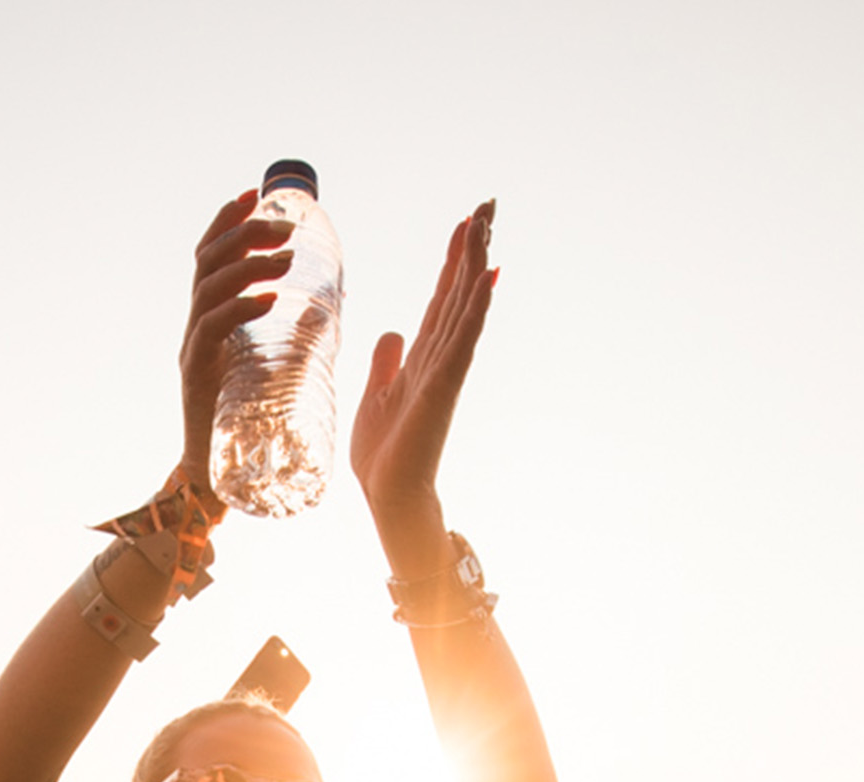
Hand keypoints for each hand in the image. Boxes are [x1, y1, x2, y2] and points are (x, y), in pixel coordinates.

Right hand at [177, 189, 292, 481]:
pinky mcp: (198, 377)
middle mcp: (197, 328)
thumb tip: (324, 304)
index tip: (255, 193)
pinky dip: (242, 308)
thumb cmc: (248, 423)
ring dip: (248, 267)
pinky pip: (213, 331)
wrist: (220, 477)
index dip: (228, 221)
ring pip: (209, 291)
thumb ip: (293, 334)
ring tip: (285, 260)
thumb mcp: (274, 365)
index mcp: (212, 319)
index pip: (211, 257)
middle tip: (285, 230)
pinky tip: (270, 299)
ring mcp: (194, 351)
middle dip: (244, 235)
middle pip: (208, 263)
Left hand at [350, 201, 495, 562]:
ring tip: (486, 225)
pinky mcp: (443, 388)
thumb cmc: (385, 453)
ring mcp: (445, 370)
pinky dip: (474, 309)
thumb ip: (387, 361)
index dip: (453, 260)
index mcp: (422, 356)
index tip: (466, 223)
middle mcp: (440, 357)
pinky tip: (486, 279)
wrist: (388, 494)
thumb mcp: (376, 394)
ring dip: (475, 265)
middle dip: (471, 249)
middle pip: (458, 291)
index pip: (441, 297)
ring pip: (463, 306)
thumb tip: (391, 332)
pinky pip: (462, 340)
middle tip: (488, 206)